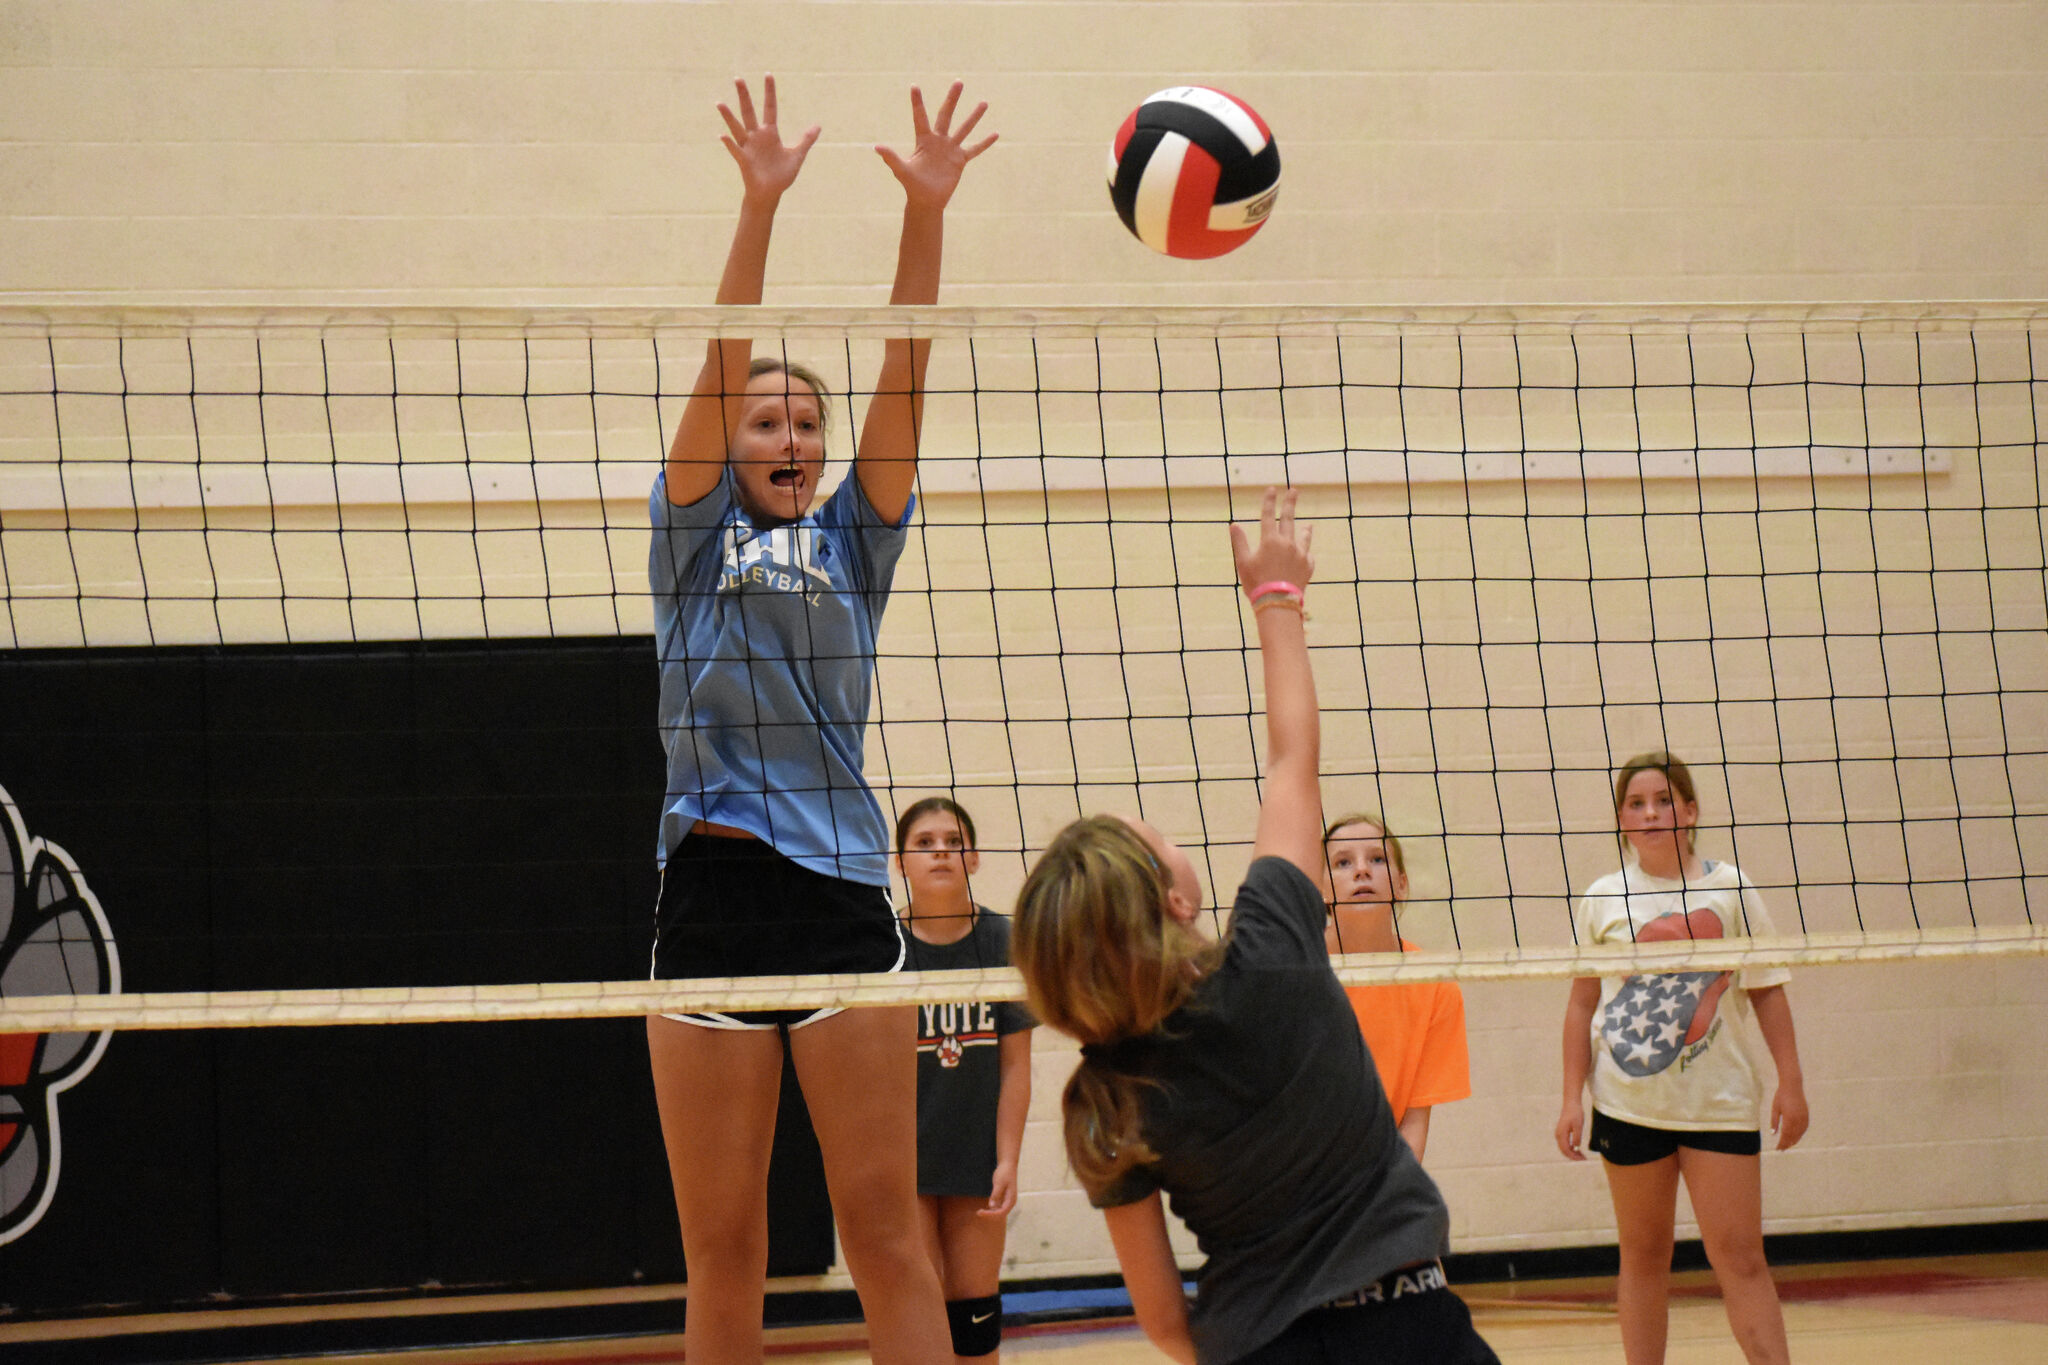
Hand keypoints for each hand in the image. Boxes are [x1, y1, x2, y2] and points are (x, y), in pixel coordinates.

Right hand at [718, 74, 818, 200]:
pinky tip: (721, 135)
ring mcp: (748, 148)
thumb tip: (818, 125)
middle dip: (744, 96)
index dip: (770, 92)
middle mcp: (757, 137)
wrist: (770, 193)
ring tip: (720, 103)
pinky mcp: (744, 161)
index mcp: (770, 133)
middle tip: (738, 78)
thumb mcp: (797, 155)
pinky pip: (735, 150)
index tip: (768, 75)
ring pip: (737, 128)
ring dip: (728, 116)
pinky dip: (729, 143)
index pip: (770, 108)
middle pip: (749, 112)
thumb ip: (806, 140)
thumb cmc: (781, 175)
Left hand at [876, 82, 995, 210]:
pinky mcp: (960, 161)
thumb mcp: (902, 170)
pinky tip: (996, 134)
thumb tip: (876, 146)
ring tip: (984, 103)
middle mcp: (938, 140)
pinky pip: (975, 149)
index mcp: (924, 140)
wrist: (926, 200)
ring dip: (974, 116)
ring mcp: (950, 149)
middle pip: (946, 115)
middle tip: (958, 82)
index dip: (917, 103)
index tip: (914, 86)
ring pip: (964, 129)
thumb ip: (891, 157)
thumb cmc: (912, 185)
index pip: (920, 117)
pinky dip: (984, 143)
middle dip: (952, 99)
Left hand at [981, 1161, 1018, 1216]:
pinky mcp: (1003, 1198)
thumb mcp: (999, 1183)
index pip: (1002, 1212)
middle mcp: (1010, 1202)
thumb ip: (996, 1195)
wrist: (1007, 1164)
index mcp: (1011, 1200)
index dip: (991, 1215)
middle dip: (990, 1215)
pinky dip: (991, 1209)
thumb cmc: (1004, 1173)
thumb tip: (991, 1206)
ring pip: (998, 1211)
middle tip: (978, 1213)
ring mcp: (1006, 1200)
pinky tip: (984, 1209)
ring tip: (980, 1212)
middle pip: (1000, 1214)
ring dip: (990, 1213)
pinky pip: (997, 1207)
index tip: (981, 1213)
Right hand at [1229, 487, 1314, 600]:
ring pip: (1304, 537)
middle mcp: (1287, 543)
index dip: (1269, 501)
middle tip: (1294, 490)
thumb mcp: (1243, 562)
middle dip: (1290, 503)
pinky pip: (1308, 555)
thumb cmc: (1257, 583)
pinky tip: (1305, 553)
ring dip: (1305, 529)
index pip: (1268, 515)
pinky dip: (1305, 553)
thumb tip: (1234, 525)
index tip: (1272, 489)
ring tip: (1309, 525)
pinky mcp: (1308, 566)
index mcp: (1270, 541)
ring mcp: (1300, 554)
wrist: (1278, 603)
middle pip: (1289, 519)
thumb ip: (1239, 542)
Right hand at [1556, 1098, 1586, 1160]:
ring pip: (1564, 1148)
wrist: (1571, 1103)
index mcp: (1561, 1134)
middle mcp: (1558, 1135)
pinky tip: (1578, 1150)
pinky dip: (1571, 1148)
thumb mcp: (1578, 1126)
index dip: (1573, 1157)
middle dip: (1573, 1157)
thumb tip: (1575, 1148)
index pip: (1566, 1150)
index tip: (1582, 1160)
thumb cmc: (1575, 1113)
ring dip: (1572, 1153)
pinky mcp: (1562, 1132)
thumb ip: (1577, 1137)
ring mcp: (1559, 1133)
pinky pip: (1565, 1144)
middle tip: (1583, 1160)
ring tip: (1582, 1156)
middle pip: (1564, 1150)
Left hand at [1771, 1083, 1808, 1149]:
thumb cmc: (1781, 1096)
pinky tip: (1795, 1137)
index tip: (1777, 1149)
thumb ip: (1774, 1122)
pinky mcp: (1806, 1116)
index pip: (1785, 1135)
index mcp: (1789, 1118)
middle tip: (1781, 1149)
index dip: (1782, 1143)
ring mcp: (1804, 1118)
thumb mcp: (1775, 1108)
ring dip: (1794, 1140)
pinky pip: (1804, 1128)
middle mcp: (1798, 1119)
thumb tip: (1773, 1134)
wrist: (1792, 1086)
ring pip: (1799, 1133)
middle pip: (1793, 1136)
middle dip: (1787, 1144)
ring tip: (1787, 1145)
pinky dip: (1800, 1134)